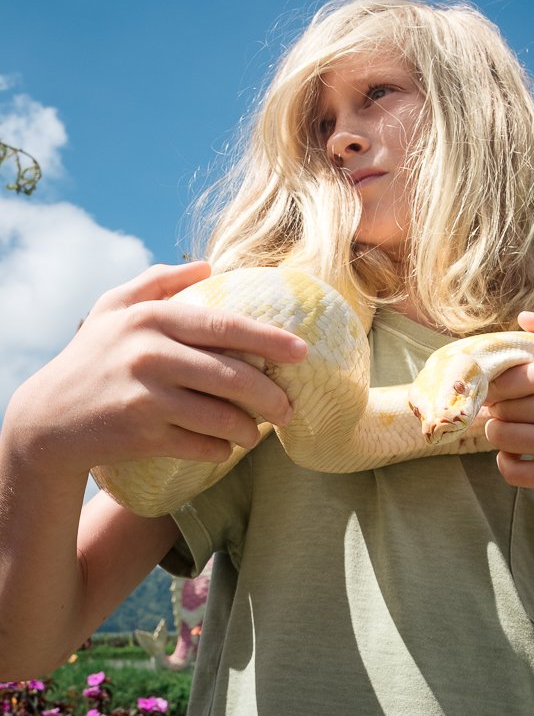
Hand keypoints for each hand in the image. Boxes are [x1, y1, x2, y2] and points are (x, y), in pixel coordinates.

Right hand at [5, 261, 307, 479]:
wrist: (48, 419)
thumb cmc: (90, 358)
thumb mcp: (113, 309)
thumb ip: (158, 281)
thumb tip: (208, 265)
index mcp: (152, 319)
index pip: (225, 326)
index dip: (270, 339)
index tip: (303, 352)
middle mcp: (150, 354)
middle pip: (232, 376)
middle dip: (271, 396)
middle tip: (288, 408)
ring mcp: (146, 397)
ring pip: (221, 416)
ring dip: (249, 429)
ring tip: (256, 432)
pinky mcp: (142, 435)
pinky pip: (200, 445)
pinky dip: (220, 449)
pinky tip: (224, 448)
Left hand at [484, 310, 533, 518]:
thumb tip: (523, 317)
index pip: (506, 379)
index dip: (496, 384)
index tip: (501, 389)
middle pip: (501, 407)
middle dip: (498, 407)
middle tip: (508, 408)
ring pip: (500, 436)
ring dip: (499, 433)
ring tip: (512, 428)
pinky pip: (512, 472)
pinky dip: (505, 463)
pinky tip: (515, 453)